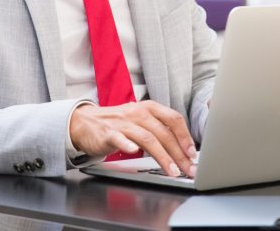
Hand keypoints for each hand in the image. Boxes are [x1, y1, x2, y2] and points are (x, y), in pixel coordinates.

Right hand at [70, 101, 197, 177]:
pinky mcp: (108, 133)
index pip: (173, 119)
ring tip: (172, 171)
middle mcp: (138, 113)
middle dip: (179, 153)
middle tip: (188, 169)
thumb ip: (160, 129)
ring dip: (162, 156)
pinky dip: (127, 145)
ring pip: (147, 138)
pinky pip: (119, 138)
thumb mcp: (142, 120)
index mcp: (149, 108)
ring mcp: (123, 123)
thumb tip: (183, 149)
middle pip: (163, 132)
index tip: (193, 153)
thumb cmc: (119, 123)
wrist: (87, 122)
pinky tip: (133, 152)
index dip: (185, 136)